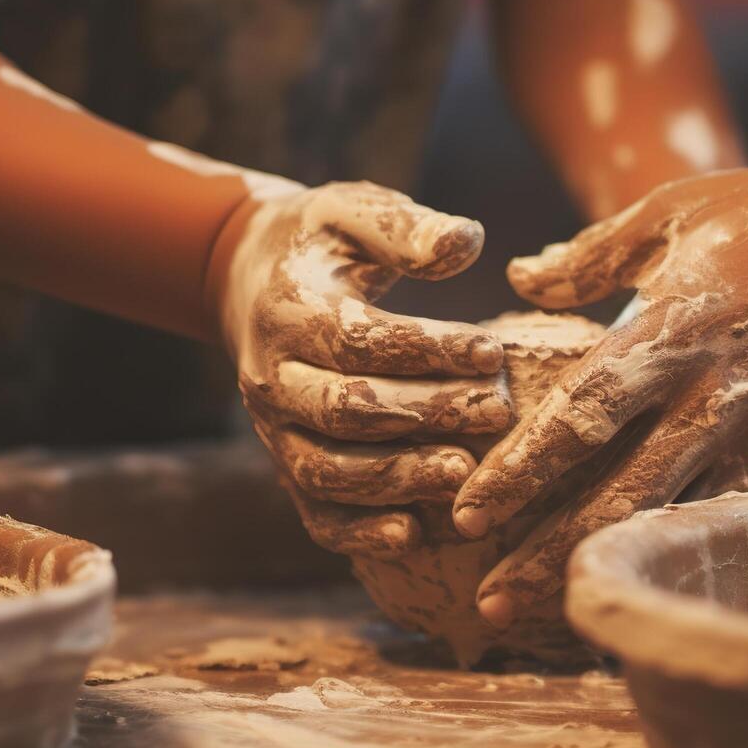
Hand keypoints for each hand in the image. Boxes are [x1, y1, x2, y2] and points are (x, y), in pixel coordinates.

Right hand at [214, 181, 513, 558]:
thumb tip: (466, 242)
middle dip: (425, 415)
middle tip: (497, 412)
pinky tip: (411, 536)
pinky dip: (358, 532)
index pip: (357, 338)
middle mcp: (271, 376)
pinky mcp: (285, 464)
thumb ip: (405, 228)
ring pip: (327, 470)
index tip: (492, 351)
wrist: (250, 279)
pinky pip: (314, 512)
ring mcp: (273, 429)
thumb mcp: (354, 211)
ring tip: (466, 476)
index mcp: (287, 309)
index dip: (426, 349)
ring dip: (398, 479)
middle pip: (345, 410)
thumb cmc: (322, 242)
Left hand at [451, 156, 747, 623]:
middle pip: (615, 498)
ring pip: (672, 523)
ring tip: (552, 609)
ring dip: (608, 565)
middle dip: (546, 554)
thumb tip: (520, 278)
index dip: (519, 473)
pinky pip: (730, 517)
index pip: (577, 420)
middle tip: (488, 599)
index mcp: (670, 334)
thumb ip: (589, 254)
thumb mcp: (674, 209)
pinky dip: (680, 550)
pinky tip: (644, 575)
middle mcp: (713, 399)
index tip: (467, 514)